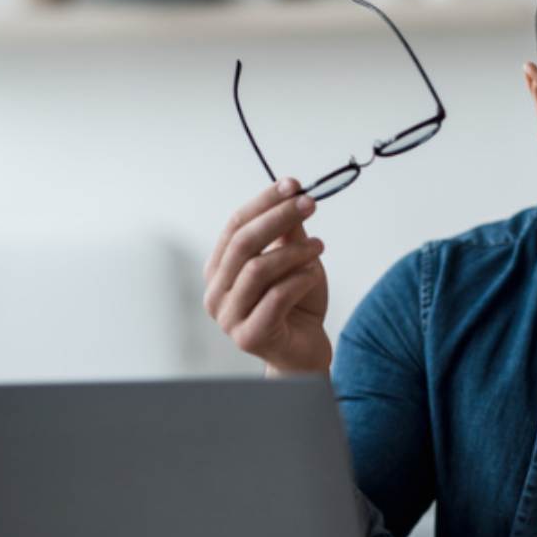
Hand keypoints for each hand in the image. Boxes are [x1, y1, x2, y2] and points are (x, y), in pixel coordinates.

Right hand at [202, 178, 330, 373]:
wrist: (304, 351)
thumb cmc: (297, 304)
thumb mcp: (294, 261)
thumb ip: (287, 232)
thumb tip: (291, 192)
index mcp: (220, 268)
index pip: (235, 225)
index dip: (263, 202)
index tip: (293, 184)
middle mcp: (216, 292)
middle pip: (243, 243)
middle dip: (278, 217)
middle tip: (310, 203)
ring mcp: (228, 317)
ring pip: (258, 269)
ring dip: (294, 252)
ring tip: (320, 246)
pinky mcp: (249, 336)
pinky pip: (276, 297)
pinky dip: (300, 280)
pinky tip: (314, 274)